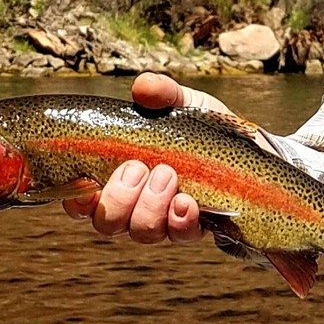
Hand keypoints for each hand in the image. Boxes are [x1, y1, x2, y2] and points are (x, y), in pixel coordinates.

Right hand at [62, 72, 230, 243]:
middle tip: (138, 167)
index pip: (81, 202)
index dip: (77, 199)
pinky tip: (187, 201)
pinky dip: (180, 220)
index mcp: (116, 178)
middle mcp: (133, 206)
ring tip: (168, 174)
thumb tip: (143, 87)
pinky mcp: (193, 228)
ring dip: (149, 205)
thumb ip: (161, 93)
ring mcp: (162, 221)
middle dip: (118, 197)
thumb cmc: (201, 128)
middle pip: (107, 223)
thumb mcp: (182, 103)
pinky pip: (179, 235)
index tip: (87, 183)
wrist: (246, 147)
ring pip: (140, 231)